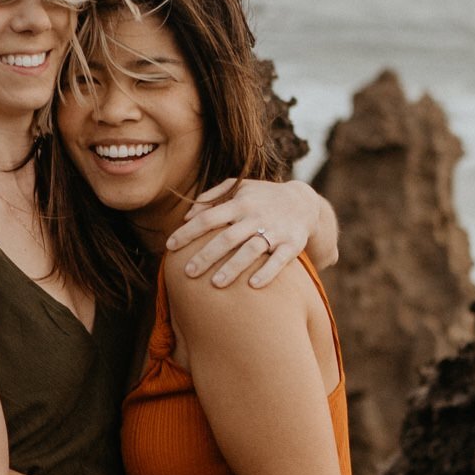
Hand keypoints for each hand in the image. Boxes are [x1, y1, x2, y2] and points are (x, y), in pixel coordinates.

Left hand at [167, 177, 326, 291]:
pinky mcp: (292, 245)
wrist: (304, 202)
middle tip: (188, 273)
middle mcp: (256, 217)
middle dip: (206, 255)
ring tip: (215, 284)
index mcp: (240, 203)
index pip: (208, 218)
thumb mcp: (240, 188)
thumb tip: (188, 215)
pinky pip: (279, 261)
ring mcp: (275, 231)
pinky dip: (267, 272)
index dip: (187, 232)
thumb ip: (213, 196)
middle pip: (226, 237)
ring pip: (251, 250)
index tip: (170, 247)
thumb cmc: (262, 198)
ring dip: (233, 267)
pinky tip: (252, 286)